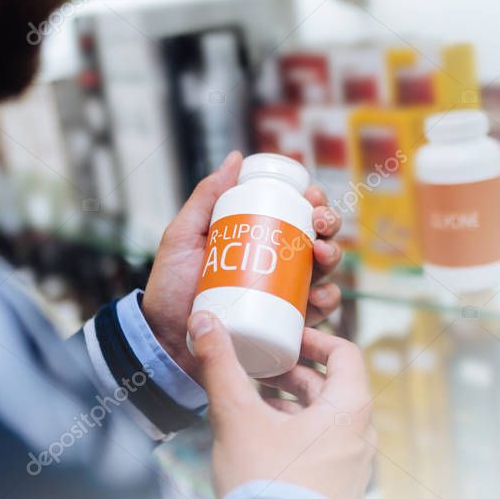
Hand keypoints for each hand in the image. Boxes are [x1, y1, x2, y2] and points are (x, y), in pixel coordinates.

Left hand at [143, 151, 344, 376]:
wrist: (165, 341)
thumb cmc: (170, 289)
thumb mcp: (182, 237)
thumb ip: (206, 198)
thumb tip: (236, 157)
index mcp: (258, 238)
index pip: (295, 213)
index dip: (313, 200)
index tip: (310, 195)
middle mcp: (278, 264)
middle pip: (317, 237)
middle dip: (330, 224)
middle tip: (319, 223)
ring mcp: (284, 295)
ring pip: (325, 271)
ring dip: (334, 256)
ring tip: (320, 253)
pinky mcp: (286, 325)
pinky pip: (318, 313)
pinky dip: (328, 301)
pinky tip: (320, 294)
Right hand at [189, 311, 374, 498]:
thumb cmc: (265, 481)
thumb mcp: (237, 416)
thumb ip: (221, 366)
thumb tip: (204, 322)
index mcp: (350, 411)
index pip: (346, 354)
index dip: (316, 340)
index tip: (288, 339)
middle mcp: (362, 438)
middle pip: (334, 390)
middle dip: (296, 377)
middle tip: (264, 370)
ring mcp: (355, 470)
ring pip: (328, 423)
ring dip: (296, 408)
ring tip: (258, 405)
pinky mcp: (341, 495)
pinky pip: (326, 453)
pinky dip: (301, 438)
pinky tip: (266, 445)